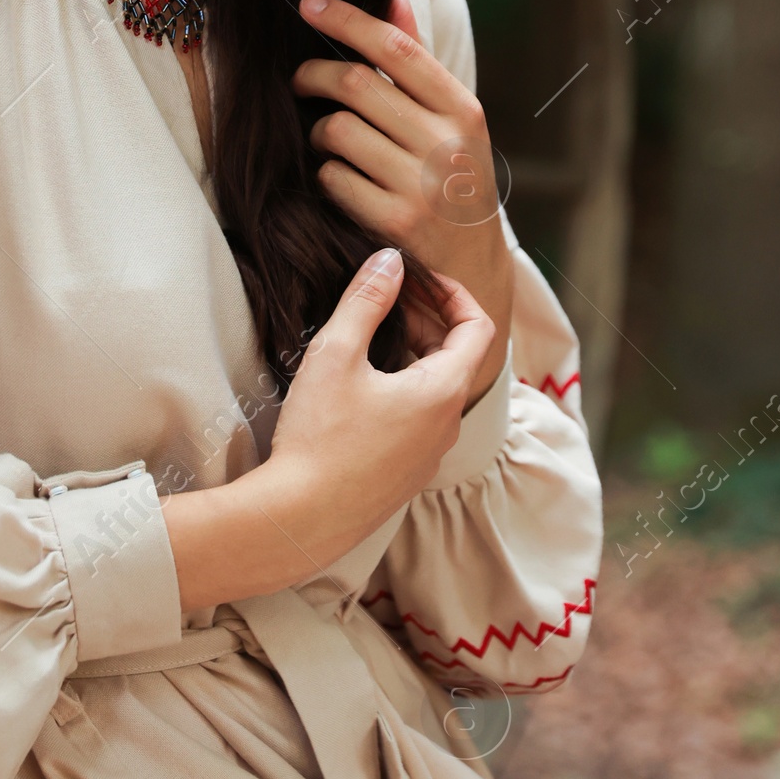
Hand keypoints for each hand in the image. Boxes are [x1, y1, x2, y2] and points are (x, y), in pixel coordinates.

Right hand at [160, 248, 494, 610]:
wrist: (301, 518)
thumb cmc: (320, 436)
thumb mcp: (337, 353)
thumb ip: (367, 299)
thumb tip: (390, 260)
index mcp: (443, 391)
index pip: (478, 327)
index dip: (454, 293)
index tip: (419, 277)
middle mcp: (447, 426)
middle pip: (457, 357)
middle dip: (428, 319)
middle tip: (388, 298)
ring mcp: (429, 455)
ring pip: (437, 389)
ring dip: (414, 354)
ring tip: (371, 336)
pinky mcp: (406, 475)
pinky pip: (420, 419)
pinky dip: (404, 388)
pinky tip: (362, 386)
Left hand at [293, 0, 514, 354]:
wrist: (473, 270)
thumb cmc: (453, 180)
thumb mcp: (451, 122)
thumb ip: (418, 62)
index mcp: (462, 109)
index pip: (395, 47)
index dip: (346, 19)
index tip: (308, 3)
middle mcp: (447, 143)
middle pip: (354, 84)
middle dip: (312, 75)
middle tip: (299, 80)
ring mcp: (421, 186)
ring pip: (335, 131)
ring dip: (318, 131)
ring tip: (327, 139)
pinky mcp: (394, 224)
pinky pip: (331, 178)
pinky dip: (325, 174)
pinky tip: (338, 179)